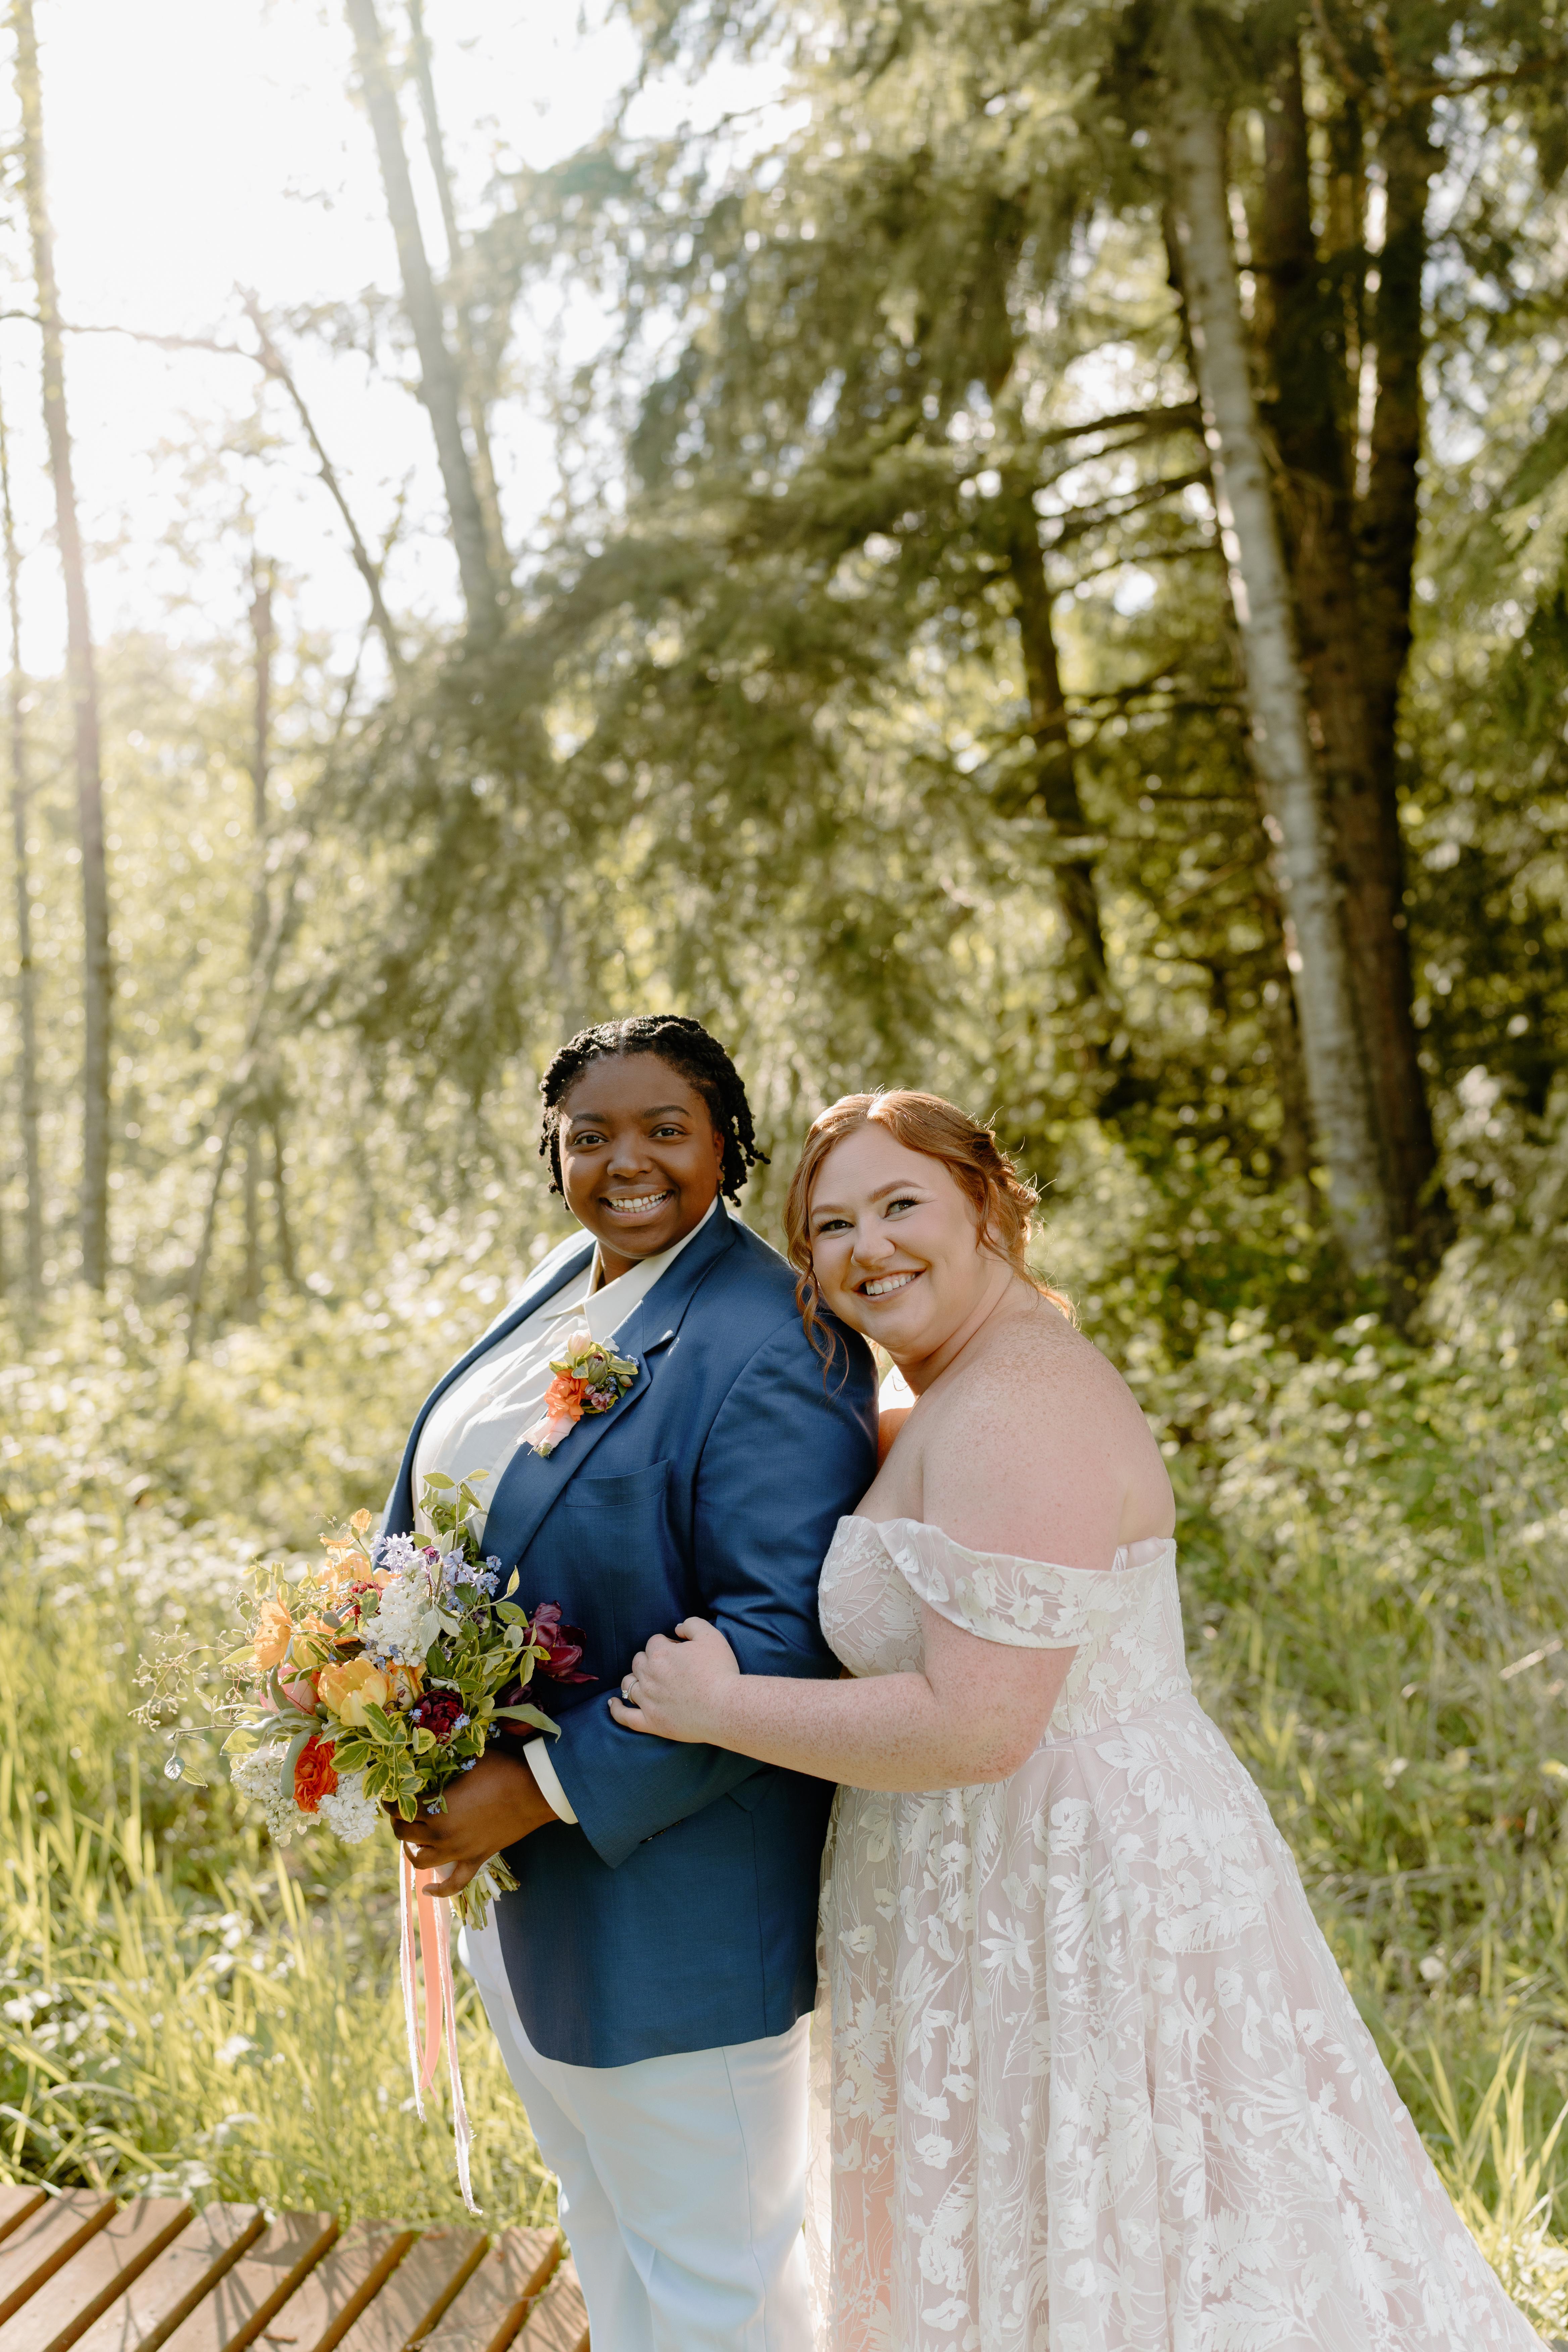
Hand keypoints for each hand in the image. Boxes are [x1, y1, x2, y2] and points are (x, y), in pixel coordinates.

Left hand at [387, 1747, 556, 1897]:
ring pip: (420, 1860)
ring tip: (411, 1838)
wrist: (534, 1792)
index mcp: (435, 1809)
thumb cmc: (501, 1770)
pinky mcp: (475, 1860)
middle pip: (404, 1833)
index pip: (399, 1808)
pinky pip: (454, 1884)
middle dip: (396, 1820)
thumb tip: (429, 1758)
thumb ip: (445, 1763)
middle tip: (399, 1809)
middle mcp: (441, 1835)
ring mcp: (458, 1851)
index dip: (390, 1800)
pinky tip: (427, 1889)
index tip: (390, 1792)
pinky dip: (439, 1890)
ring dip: (410, 1849)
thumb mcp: (468, 1759)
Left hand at [607, 1618, 739, 1742]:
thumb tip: (676, 1628)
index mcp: (660, 1654)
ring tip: (646, 1681)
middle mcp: (649, 1676)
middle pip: (639, 1662)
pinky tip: (613, 1703)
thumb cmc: (721, 1671)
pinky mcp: (650, 1722)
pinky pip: (624, 1716)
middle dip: (651, 1661)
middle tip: (671, 1668)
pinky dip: (616, 1709)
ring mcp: (647, 1701)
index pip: (654, 1642)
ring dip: (635, 1679)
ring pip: (629, 1684)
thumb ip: (691, 1624)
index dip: (668, 1645)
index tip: (681, 1653)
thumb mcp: (711, 1636)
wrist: (727, 1708)